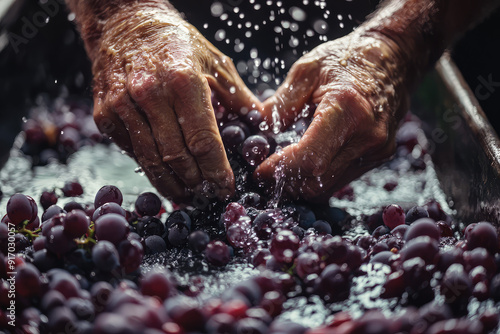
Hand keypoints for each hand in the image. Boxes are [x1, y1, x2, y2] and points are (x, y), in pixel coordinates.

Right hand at [91, 3, 261, 201]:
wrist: (125, 25)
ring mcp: (123, 106)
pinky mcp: (105, 115)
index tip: (225, 188)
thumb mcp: (215, 62)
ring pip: (151, 161)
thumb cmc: (177, 43)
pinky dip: (150, 168)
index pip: (203, 141)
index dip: (216, 171)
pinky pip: (132, 151)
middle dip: (196, 183)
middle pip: (177, 157)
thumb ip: (238, 97)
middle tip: (209, 195)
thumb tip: (260, 125)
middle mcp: (150, 94)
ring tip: (189, 195)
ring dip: (172, 185)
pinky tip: (165, 175)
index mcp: (183, 81)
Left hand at [255, 32, 409, 201]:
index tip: (261, 169)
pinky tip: (306, 163)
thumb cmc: (348, 59)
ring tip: (282, 168)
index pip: (311, 159)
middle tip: (266, 173)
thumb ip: (281, 104)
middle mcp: (367, 136)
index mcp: (348, 110)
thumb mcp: (307, 71)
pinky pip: (341, 179)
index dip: (281, 170)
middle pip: (317, 181)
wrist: (394, 59)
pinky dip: (318, 178)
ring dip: (301, 184)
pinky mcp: (379, 156)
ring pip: (328, 187)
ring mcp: (377, 150)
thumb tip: (258, 131)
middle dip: (287, 182)